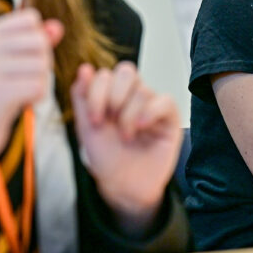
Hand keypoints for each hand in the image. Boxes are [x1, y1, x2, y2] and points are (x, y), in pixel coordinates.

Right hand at [0, 9, 63, 189]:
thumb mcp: (12, 62)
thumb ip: (36, 41)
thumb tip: (58, 26)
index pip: (31, 18)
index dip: (38, 39)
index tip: (24, 59)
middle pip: (40, 40)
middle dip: (43, 62)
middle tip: (27, 79)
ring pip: (42, 65)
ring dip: (41, 83)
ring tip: (22, 92)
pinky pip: (38, 85)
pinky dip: (38, 96)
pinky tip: (22, 103)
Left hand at [71, 61, 180, 234]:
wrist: (123, 184)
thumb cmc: (106, 156)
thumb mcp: (86, 126)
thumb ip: (82, 96)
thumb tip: (85, 68)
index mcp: (112, 93)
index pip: (106, 74)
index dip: (97, 93)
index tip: (94, 119)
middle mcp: (133, 95)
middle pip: (126, 71)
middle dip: (113, 96)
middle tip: (109, 120)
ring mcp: (152, 105)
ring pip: (142, 90)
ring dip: (128, 116)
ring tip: (125, 137)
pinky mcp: (169, 118)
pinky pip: (164, 101)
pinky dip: (149, 113)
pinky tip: (140, 127)